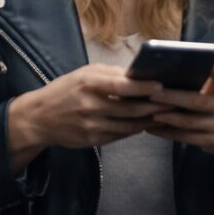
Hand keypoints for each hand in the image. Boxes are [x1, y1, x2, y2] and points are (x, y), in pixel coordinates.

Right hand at [6, 63, 169, 170]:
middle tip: (174, 102)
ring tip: (166, 113)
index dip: (143, 87)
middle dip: (155, 106)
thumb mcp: (82, 74)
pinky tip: (146, 123)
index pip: (121, 86)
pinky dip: (137, 128)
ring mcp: (92, 125)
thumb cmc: (64, 91)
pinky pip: (122, 134)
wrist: (39, 118)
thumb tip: (138, 74)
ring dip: (150, 119)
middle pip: (131, 108)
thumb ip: (109, 74)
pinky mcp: (94, 140)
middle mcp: (90, 106)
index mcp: (87, 84)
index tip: (161, 85)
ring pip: (131, 124)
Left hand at [147, 64, 213, 184]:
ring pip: (188, 122)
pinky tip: (152, 128)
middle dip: (171, 98)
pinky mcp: (213, 141)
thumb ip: (203, 78)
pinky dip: (167, 133)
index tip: (208, 67)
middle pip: (196, 101)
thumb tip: (170, 65)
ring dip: (166, 117)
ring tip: (147, 111)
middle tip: (151, 95)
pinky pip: (186, 138)